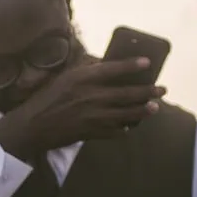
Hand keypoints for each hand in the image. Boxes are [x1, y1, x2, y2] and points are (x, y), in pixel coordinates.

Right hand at [0, 57, 163, 156]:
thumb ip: (84, 70)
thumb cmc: (45, 98)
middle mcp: (91, 96)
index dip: (132, 65)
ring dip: (143, 111)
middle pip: (127, 93)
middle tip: (162, 89)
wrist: (33, 126)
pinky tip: (131, 126)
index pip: (113, 69)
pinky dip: (125, 129)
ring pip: (127, 114)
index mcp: (82, 78)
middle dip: (148, 91)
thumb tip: (103, 64)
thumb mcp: (63, 77)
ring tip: (155, 108)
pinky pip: (116, 132)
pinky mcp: (93, 133)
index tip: (148, 63)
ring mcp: (94, 116)